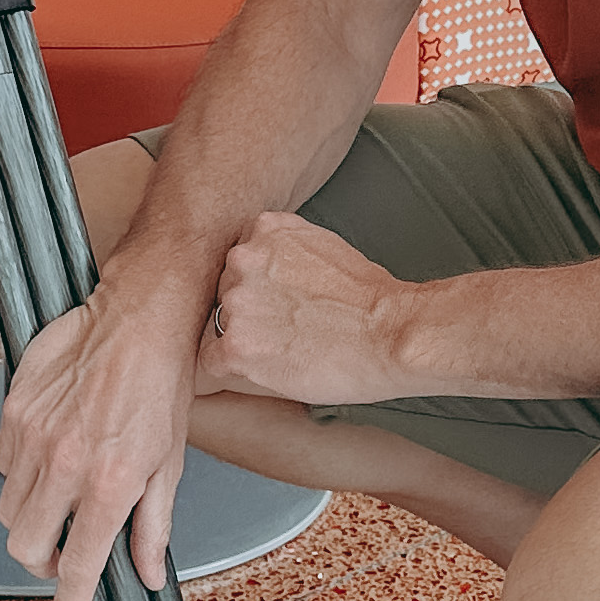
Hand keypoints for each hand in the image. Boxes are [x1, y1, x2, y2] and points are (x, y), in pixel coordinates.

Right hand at [0, 288, 201, 600]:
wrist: (137, 320)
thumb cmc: (159, 382)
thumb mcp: (170, 463)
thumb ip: (153, 526)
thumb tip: (149, 571)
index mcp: (110, 483)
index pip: (79, 565)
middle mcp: (66, 463)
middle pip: (27, 546)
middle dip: (43, 560)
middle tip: (65, 551)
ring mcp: (34, 436)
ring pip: (12, 508)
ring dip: (33, 517)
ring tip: (62, 496)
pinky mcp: (14, 410)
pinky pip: (4, 464)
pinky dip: (23, 473)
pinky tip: (51, 457)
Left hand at [196, 213, 413, 408]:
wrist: (390, 334)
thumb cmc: (369, 299)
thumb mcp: (323, 244)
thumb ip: (285, 246)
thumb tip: (268, 260)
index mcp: (264, 229)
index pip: (238, 260)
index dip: (256, 286)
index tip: (276, 303)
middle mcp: (243, 259)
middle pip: (225, 291)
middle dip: (249, 311)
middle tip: (284, 330)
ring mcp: (237, 302)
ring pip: (217, 325)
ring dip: (242, 340)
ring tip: (281, 351)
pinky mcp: (236, 345)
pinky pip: (209, 362)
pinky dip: (229, 370)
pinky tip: (258, 371)